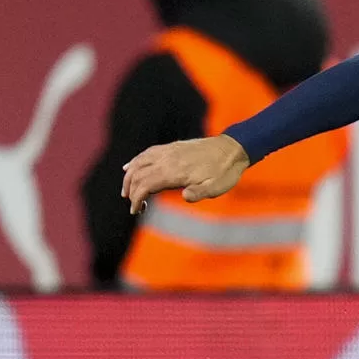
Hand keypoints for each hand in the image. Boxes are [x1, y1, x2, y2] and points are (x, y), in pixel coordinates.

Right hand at [122, 136, 248, 214]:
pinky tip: (130, 167)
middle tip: (133, 205)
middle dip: (130, 190)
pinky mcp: (172, 147)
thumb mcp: (216, 188)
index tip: (135, 211)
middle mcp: (168, 159)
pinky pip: (147, 153)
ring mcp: (168, 151)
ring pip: (139, 162)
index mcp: (175, 171)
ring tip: (126, 190)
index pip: (145, 185)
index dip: (136, 198)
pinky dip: (135, 161)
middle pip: (138, 174)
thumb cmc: (224, 172)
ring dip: (129, 176)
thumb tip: (184, 197)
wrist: (233, 149)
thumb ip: (199, 193)